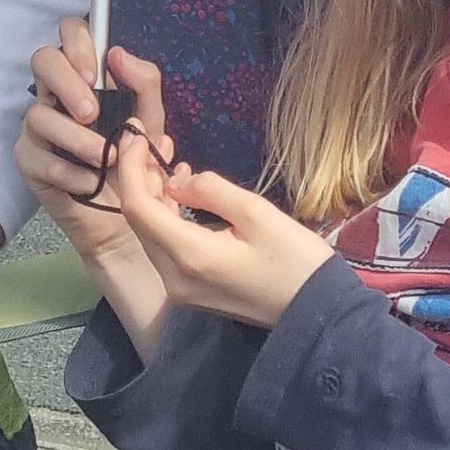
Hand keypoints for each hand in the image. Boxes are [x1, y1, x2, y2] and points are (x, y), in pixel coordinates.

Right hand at [16, 22, 171, 269]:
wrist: (126, 217)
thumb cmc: (134, 162)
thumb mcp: (150, 121)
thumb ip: (144, 84)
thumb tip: (118, 54)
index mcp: (85, 78)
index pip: (70, 35)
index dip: (77, 43)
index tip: (95, 72)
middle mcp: (57, 95)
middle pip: (43, 60)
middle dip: (66, 82)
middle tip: (92, 112)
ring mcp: (39, 128)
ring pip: (38, 114)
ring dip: (76, 138)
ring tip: (105, 158)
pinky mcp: (30, 162)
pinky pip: (39, 158)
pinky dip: (69, 172)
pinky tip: (91, 182)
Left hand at [113, 126, 335, 328]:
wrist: (318, 313)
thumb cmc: (296, 261)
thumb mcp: (258, 213)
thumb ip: (211, 190)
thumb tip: (178, 181)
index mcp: (190, 256)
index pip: (138, 207)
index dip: (131, 167)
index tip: (137, 135)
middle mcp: (174, 278)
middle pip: (139, 222)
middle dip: (141, 178)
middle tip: (159, 143)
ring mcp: (180, 290)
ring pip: (151, 235)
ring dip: (154, 197)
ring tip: (172, 162)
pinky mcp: (191, 292)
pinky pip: (166, 249)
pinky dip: (167, 218)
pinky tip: (181, 195)